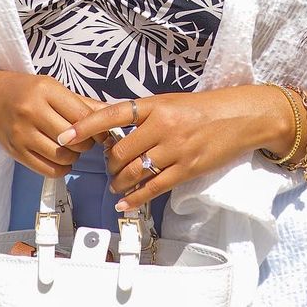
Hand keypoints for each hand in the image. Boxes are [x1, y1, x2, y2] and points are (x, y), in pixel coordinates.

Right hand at [0, 72, 108, 178]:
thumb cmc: (26, 92)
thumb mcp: (53, 88)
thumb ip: (83, 103)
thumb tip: (115, 113)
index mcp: (45, 90)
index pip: (83, 116)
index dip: (98, 128)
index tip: (100, 131)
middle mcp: (32, 111)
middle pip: (75, 139)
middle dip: (87, 144)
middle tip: (84, 140)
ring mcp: (21, 133)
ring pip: (64, 157)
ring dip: (74, 157)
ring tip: (70, 148)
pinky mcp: (15, 152)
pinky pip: (49, 170)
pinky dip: (61, 168)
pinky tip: (59, 158)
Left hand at [55, 86, 274, 210]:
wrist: (241, 117)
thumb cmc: (202, 109)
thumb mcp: (168, 102)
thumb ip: (139, 114)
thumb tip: (106, 124)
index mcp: (155, 104)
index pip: (112, 113)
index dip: (86, 125)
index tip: (65, 135)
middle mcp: (163, 124)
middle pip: (120, 150)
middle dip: (109, 164)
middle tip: (109, 168)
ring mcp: (176, 148)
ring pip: (134, 171)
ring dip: (119, 182)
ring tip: (117, 185)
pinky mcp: (188, 168)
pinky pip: (154, 187)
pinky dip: (135, 198)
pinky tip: (125, 203)